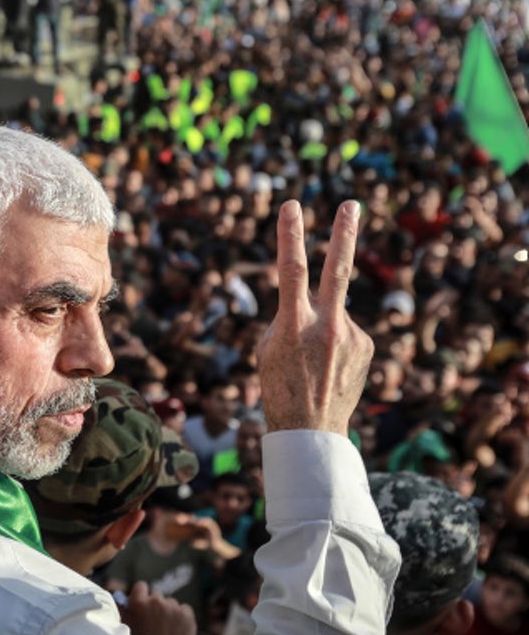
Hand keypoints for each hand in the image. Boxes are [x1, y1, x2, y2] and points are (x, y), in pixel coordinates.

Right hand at [118, 581, 196, 634]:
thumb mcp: (125, 627)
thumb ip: (120, 609)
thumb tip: (118, 596)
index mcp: (139, 602)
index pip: (141, 586)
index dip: (141, 596)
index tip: (142, 604)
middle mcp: (156, 601)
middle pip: (156, 595)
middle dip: (155, 605)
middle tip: (153, 621)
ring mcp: (173, 607)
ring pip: (171, 603)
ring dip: (168, 611)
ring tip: (165, 628)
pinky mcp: (187, 615)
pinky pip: (184, 609)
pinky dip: (181, 617)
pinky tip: (176, 629)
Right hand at [257, 201, 372, 435]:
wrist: (311, 430)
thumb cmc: (279, 387)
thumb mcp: (268, 348)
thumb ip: (290, 317)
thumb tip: (315, 302)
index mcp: (293, 325)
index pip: (291, 270)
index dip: (290, 235)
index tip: (291, 205)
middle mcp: (326, 326)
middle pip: (339, 270)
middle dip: (344, 234)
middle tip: (352, 205)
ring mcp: (351, 335)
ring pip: (333, 313)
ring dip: (322, 329)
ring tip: (315, 364)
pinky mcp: (367, 346)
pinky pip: (346, 331)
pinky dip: (335, 342)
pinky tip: (329, 368)